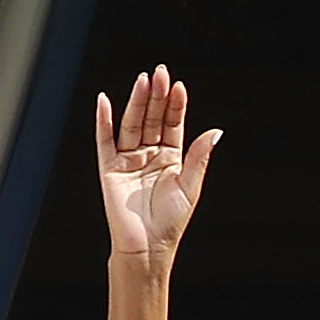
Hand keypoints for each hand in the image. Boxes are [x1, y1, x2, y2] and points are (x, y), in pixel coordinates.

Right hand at [96, 67, 220, 265]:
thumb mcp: (190, 186)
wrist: (148, 246)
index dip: (175, 106)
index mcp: (170, 158)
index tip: (179, 87)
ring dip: (136, 102)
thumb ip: (200, 156)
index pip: (172, 124)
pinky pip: (104, 140)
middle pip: (152, 119)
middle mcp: (149, 155)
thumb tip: (216, 131)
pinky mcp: (110, 168)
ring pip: (132, 124)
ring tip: (143, 81)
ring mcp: (128, 160)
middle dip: (156, 97)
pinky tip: (104, 100)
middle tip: (160, 73)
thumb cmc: (171, 222)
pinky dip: (103, 120)